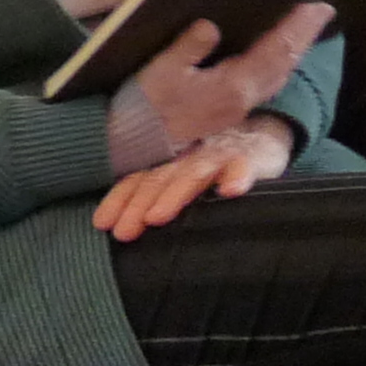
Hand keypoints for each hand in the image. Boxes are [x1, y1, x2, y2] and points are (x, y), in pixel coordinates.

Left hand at [92, 118, 291, 239]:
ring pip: (195, 174)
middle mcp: (191, 158)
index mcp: (171, 165)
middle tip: (124, 231)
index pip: (140, 179)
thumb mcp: (185, 176)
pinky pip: (245, 167)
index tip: (102, 224)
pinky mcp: (252, 158)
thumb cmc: (217, 165)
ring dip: (175, 194)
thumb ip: (160, 195)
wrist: (264, 134)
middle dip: (140, 203)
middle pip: (161, 179)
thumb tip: (117, 228)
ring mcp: (221, 156)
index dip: (120, 199)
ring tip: (157, 216)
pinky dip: (237, 177)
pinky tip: (230, 191)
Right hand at [138, 1, 333, 151]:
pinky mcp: (231, 111)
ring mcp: (239, 108)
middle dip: (305, 36)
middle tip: (323, 10)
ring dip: (295, 50)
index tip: (317, 6)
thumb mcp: (162, 69)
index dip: (298, 28)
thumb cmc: (146, 104)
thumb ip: (190, 47)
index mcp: (233, 86)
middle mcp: (244, 99)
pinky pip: (267, 83)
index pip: (275, 51)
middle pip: (285, 63)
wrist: (134, 142)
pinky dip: (280, 64)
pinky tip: (280, 55)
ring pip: (279, 75)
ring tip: (307, 27)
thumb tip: (213, 26)